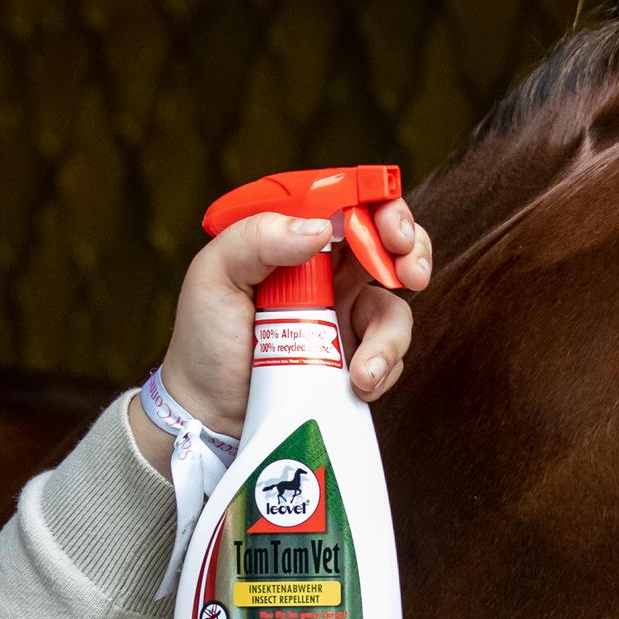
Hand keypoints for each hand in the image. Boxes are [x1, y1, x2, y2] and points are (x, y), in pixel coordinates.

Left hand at [130, 200, 431, 473]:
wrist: (209, 413)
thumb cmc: (205, 338)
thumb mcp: (215, 275)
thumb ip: (258, 238)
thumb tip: (320, 229)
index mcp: (295, 241)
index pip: (350, 205)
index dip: (381, 207)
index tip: (390, 232)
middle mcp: (327, 274)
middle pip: (390, 243)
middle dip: (414, 251)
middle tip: (413, 275)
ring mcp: (345, 318)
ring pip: (396, 308)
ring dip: (391, 339)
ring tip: (362, 374)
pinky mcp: (355, 359)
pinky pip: (390, 357)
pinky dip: (382, 371)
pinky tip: (358, 387)